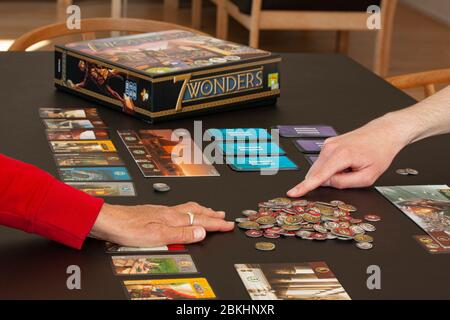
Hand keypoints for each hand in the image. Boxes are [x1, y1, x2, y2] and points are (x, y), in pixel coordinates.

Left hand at [90, 202, 233, 246]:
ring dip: (201, 210)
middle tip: (224, 216)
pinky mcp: (154, 213)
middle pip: (196, 211)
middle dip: (212, 214)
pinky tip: (183, 212)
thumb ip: (181, 234)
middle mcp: (169, 212)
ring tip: (209, 211)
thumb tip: (202, 231)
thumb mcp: (158, 236)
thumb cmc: (129, 228)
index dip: (216, 223)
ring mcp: (161, 211)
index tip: (229, 224)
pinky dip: (188, 210)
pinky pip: (178, 209)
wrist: (109, 220)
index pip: (200, 220)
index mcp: (173, 218)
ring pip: (187, 208)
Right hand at [287, 114, 410, 196]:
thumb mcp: (368, 176)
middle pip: (317, 173)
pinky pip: (323, 162)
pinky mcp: (328, 144)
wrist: (383, 133)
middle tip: (350, 174)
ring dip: (331, 173)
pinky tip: (347, 162)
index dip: (304, 187)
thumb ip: (345, 183)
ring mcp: (328, 144)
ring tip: (350, 166)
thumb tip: (327, 183)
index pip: (318, 176)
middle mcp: (331, 147)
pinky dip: (332, 167)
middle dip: (329, 180)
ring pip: (320, 168)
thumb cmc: (379, 151)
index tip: (292, 193)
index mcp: (341, 155)